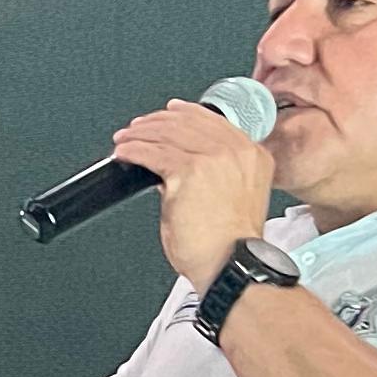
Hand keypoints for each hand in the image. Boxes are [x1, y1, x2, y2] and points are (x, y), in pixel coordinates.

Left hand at [109, 99, 279, 288]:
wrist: (230, 264)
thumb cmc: (230, 244)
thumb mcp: (233, 196)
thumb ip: (214, 173)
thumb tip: (178, 165)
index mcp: (253, 155)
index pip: (213, 121)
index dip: (185, 113)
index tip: (168, 112)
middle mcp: (236, 152)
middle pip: (187, 122)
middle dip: (156, 123)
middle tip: (137, 129)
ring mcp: (213, 159)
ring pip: (167, 134)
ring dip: (139, 135)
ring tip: (125, 141)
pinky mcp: (188, 171)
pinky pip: (152, 152)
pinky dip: (133, 151)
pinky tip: (124, 153)